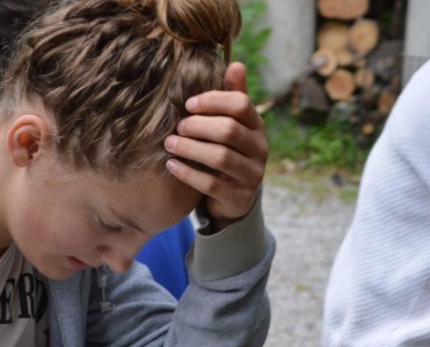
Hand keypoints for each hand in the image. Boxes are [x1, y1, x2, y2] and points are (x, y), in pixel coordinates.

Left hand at [164, 62, 267, 230]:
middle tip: (177, 126)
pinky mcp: (239, 198)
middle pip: (229, 130)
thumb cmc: (228, 152)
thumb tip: (236, 64)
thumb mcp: (232, 125)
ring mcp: (252, 176)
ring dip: (190, 149)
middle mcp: (260, 150)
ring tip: (169, 144)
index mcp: (257, 127)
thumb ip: (232, 97)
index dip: (213, 101)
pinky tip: (171, 165)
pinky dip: (188, 174)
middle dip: (198, 126)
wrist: (235, 198)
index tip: (189, 104)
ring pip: (220, 158)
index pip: (241, 105)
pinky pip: (212, 185)